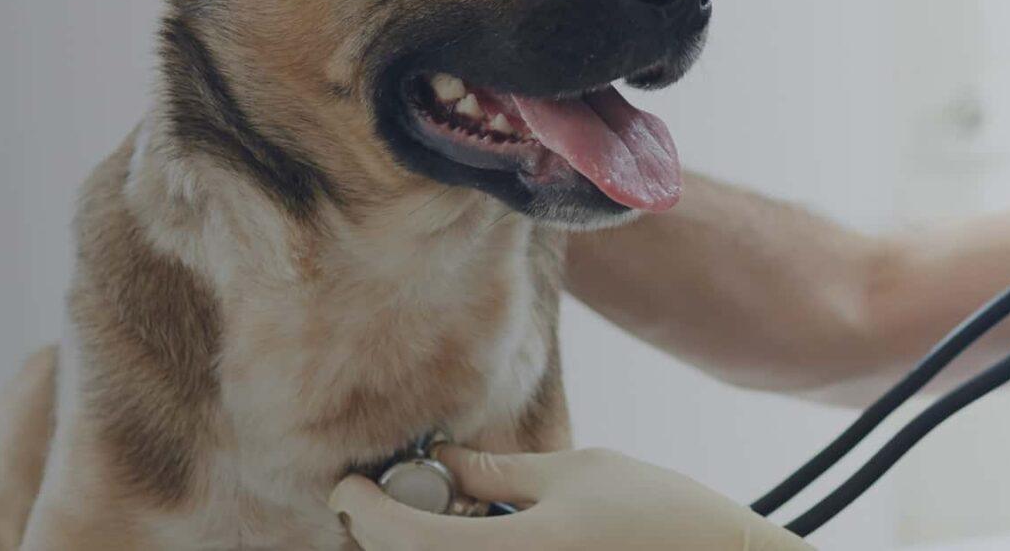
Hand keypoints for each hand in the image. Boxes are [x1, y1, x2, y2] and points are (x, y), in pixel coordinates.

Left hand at [329, 445, 812, 550]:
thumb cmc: (662, 515)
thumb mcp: (577, 473)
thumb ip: (499, 475)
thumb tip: (441, 467)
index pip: (402, 539)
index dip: (362, 509)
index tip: (347, 485)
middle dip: (387, 533)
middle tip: (395, 495)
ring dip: (426, 548)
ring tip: (453, 514)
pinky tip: (487, 536)